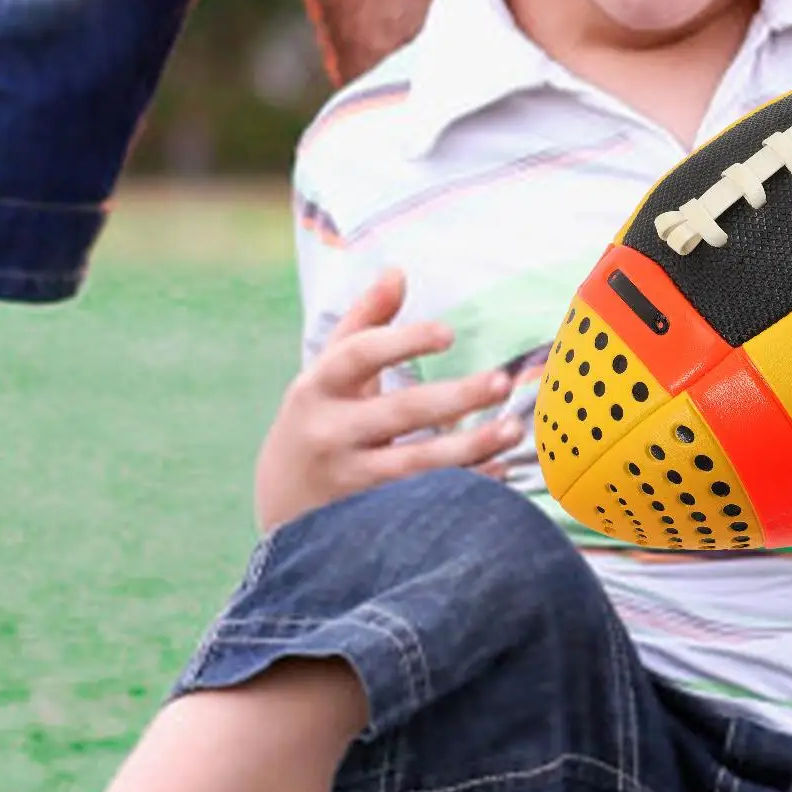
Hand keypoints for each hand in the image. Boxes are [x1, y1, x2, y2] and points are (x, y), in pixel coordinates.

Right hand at [254, 268, 522, 530]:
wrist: (279, 506)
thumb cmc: (318, 420)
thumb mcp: (327, 372)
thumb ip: (363, 322)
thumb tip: (397, 271)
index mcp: (317, 387)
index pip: (358, 355)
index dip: (402, 341)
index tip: (449, 333)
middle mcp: (328, 433)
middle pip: (400, 412)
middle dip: (456, 397)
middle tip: (503, 382)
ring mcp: (348, 480)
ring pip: (416, 464)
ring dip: (470, 447)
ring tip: (513, 429)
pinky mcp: (367, 520)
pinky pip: (423, 504)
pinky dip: (463, 489)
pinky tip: (499, 472)